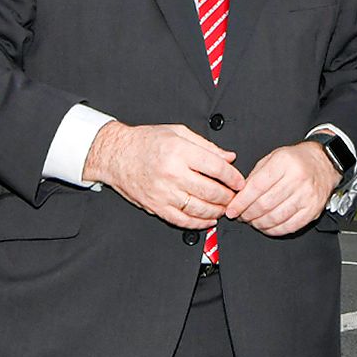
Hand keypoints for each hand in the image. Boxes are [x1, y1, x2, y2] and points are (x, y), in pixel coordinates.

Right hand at [83, 122, 243, 228]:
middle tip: (235, 197)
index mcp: (179, 151)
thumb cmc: (146, 141)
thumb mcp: (178, 133)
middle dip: (228, 196)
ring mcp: (163, 192)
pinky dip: (199, 223)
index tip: (240, 181)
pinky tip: (208, 220)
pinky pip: (182, 220)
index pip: (215, 167)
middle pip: (210, 190)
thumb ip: (206, 146)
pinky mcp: (156, 206)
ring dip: (217, 211)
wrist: (117, 155)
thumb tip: (229, 157)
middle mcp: (171, 173)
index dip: (232, 176)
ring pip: (199, 208)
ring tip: (224, 208)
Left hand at [225, 141, 339, 235]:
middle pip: (265, 204)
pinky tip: (266, 226)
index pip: (256, 186)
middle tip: (241, 216)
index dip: (241, 201)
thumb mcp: (273, 158)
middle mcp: (297, 178)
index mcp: (284, 162)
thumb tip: (238, 197)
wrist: (323, 162)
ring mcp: (307, 196)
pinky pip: (289, 226)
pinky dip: (274, 230)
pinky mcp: (313, 210)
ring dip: (259, 223)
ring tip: (252, 221)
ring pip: (276, 217)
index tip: (231, 209)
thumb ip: (255, 176)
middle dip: (248, 214)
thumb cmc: (296, 160)